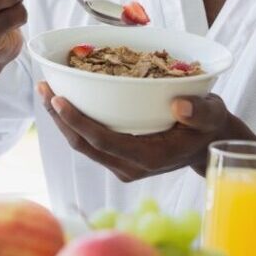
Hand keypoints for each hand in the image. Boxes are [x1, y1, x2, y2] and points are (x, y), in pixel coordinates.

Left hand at [37, 81, 254, 180]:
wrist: (211, 145)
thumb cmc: (210, 126)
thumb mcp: (212, 114)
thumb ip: (199, 111)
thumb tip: (179, 104)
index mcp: (149, 158)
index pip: (104, 141)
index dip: (78, 122)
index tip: (58, 99)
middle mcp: (130, 167)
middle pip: (84, 144)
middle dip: (59, 118)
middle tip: (43, 88)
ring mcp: (122, 166)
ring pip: (83, 145)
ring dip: (62, 120)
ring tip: (45, 91)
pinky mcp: (119, 160)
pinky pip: (90, 143)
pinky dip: (75, 123)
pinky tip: (64, 101)